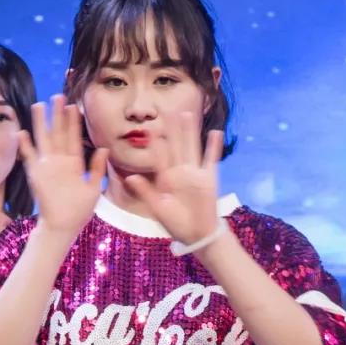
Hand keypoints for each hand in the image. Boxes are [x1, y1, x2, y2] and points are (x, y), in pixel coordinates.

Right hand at [19, 95, 106, 238]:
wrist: (62, 227)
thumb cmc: (79, 212)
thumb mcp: (93, 189)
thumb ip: (97, 169)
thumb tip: (104, 148)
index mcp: (74, 164)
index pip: (74, 138)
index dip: (73, 122)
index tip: (75, 105)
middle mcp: (60, 162)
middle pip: (58, 133)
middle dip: (57, 115)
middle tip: (57, 96)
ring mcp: (47, 167)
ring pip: (44, 140)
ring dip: (40, 123)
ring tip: (38, 105)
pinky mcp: (36, 175)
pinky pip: (29, 157)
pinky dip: (25, 146)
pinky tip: (22, 132)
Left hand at [124, 121, 222, 245]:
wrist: (196, 235)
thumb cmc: (175, 224)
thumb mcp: (157, 208)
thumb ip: (145, 191)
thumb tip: (130, 177)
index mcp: (166, 179)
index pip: (159, 157)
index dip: (155, 143)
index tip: (148, 128)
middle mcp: (180, 172)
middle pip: (176, 146)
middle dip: (172, 129)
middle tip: (168, 110)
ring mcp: (195, 174)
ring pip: (192, 147)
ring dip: (190, 132)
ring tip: (187, 114)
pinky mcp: (209, 178)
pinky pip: (211, 159)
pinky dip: (214, 147)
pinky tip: (215, 132)